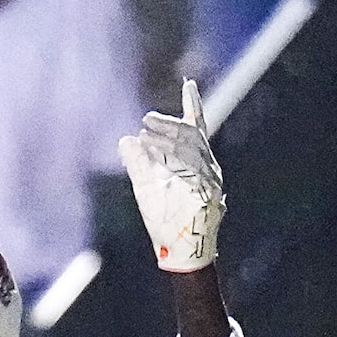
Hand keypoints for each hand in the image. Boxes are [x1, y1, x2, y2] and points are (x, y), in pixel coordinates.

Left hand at [121, 77, 225, 272]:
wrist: (180, 253)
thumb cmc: (165, 221)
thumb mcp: (146, 186)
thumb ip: (137, 162)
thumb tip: (126, 139)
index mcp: (197, 163)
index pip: (196, 129)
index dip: (193, 106)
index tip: (189, 84)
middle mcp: (208, 169)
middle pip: (192, 136)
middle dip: (169, 125)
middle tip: (146, 120)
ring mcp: (210, 182)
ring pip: (191, 151)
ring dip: (168, 140)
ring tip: (146, 133)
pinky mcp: (208, 195)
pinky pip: (192, 171)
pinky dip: (174, 160)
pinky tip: (157, 153)